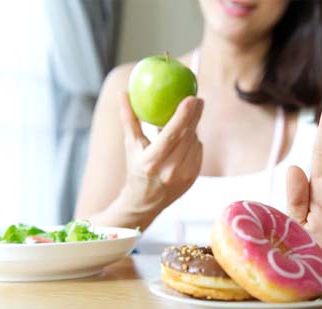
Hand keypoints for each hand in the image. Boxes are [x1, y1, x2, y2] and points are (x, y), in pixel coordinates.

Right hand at [117, 92, 203, 228]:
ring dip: (192, 128)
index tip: (191, 98)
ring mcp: (184, 176)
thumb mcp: (130, 145)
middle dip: (195, 116)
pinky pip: (197, 151)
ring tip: (186, 120)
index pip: (171, 135)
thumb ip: (129, 119)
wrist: (145, 202)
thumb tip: (123, 92)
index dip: (183, 116)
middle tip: (198, 98)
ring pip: (194, 142)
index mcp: (152, 162)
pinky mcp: (193, 177)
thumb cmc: (135, 169)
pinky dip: (193, 141)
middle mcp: (170, 171)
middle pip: (188, 137)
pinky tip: (185, 138)